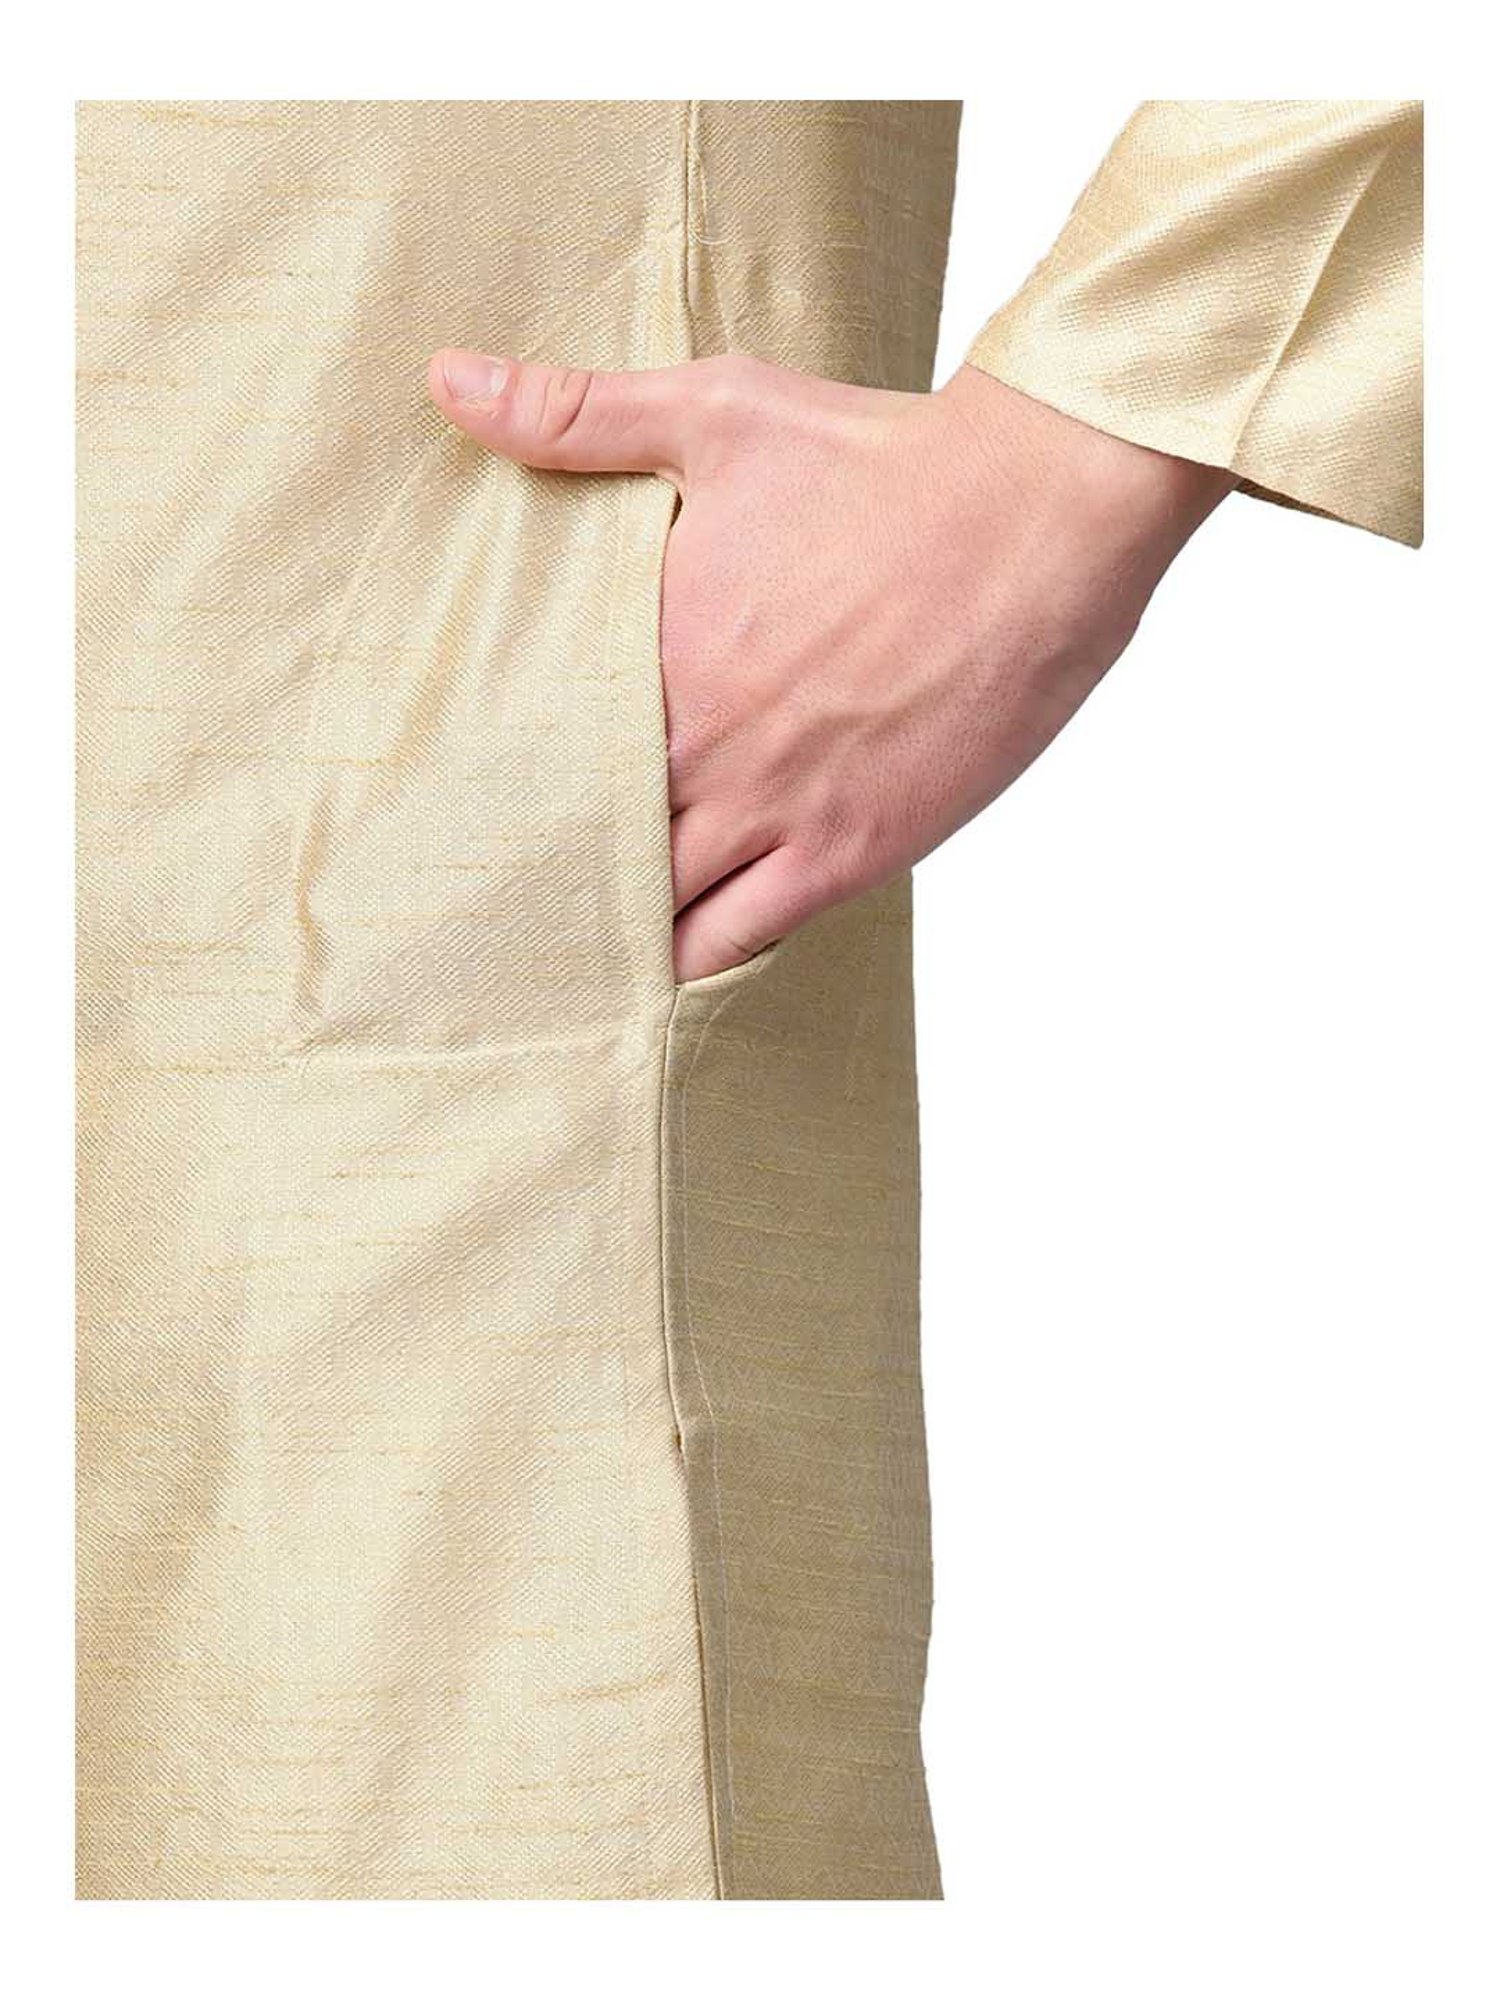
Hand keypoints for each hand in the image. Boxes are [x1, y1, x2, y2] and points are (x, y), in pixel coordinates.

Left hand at [428, 350, 1234, 980]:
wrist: (1034, 513)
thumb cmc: (882, 458)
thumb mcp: (717, 413)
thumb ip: (575, 415)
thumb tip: (447, 378)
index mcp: (657, 650)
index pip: (542, 748)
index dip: (507, 784)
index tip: (472, 805)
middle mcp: (702, 745)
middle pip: (589, 842)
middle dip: (548, 868)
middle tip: (500, 898)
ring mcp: (776, 807)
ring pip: (659, 906)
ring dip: (617, 923)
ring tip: (574, 946)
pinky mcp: (852, 850)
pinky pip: (746, 935)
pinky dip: (698, 956)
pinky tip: (666, 968)